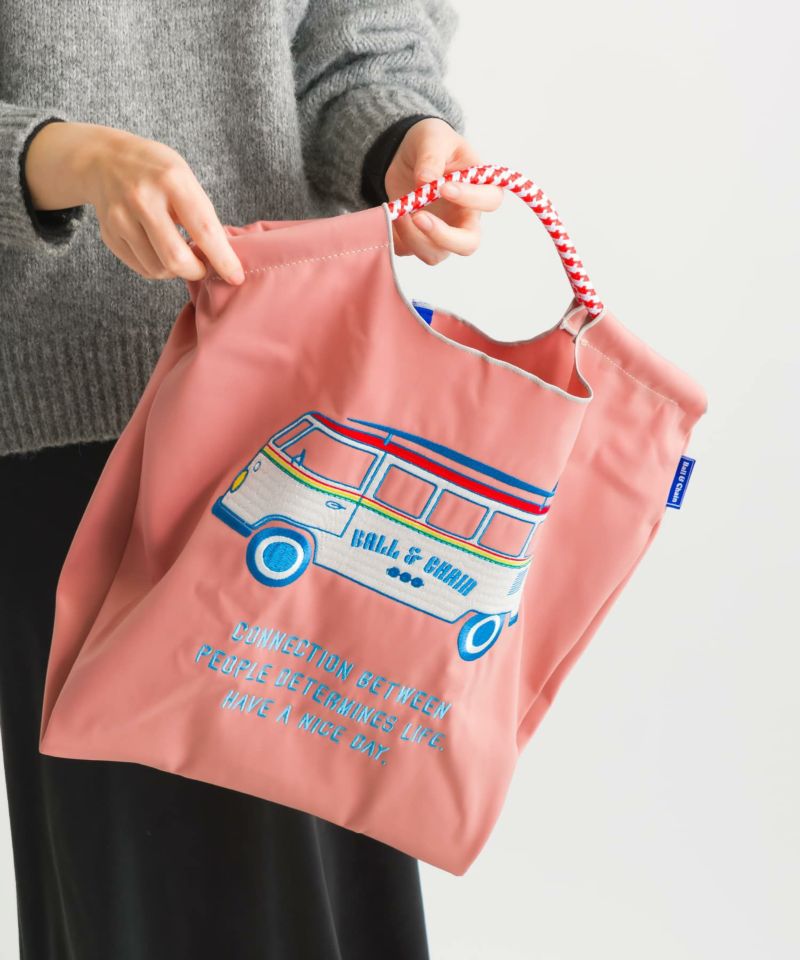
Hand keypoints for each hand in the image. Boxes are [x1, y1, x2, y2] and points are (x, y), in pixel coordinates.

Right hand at [24, 121, 244, 284]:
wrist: (104, 159)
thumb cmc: (156, 171)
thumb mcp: (185, 178)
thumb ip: (203, 215)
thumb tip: (222, 258)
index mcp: (171, 180)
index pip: (204, 230)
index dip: (223, 260)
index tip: (236, 277)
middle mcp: (143, 198)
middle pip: (175, 258)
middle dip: (196, 272)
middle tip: (203, 268)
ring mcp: (121, 217)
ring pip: (158, 269)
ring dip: (176, 271)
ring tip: (180, 253)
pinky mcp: (109, 234)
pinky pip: (142, 268)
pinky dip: (158, 268)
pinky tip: (160, 251)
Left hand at [383, 118, 502, 264]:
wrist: (409, 155)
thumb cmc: (432, 144)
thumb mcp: (433, 138)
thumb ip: (432, 156)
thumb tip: (425, 180)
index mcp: (479, 189)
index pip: (489, 201)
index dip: (470, 199)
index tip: (444, 187)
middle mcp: (465, 218)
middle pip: (468, 244)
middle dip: (443, 236)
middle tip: (418, 216)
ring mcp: (443, 233)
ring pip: (435, 254)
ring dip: (414, 239)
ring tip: (398, 211)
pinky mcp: (419, 238)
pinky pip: (408, 250)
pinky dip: (396, 238)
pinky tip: (391, 215)